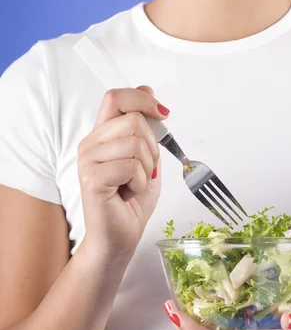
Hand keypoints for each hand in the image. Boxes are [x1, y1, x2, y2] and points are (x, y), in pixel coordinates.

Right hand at [78, 87, 169, 261]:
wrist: (120, 238)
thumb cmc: (131, 204)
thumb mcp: (148, 161)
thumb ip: (146, 131)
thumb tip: (149, 91)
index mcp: (102, 136)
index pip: (116, 97)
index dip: (142, 99)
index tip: (163, 113)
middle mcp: (91, 144)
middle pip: (133, 120)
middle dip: (152, 148)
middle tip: (145, 172)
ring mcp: (88, 160)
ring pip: (135, 143)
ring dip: (147, 169)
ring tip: (136, 185)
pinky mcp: (92, 177)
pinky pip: (131, 166)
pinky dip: (141, 183)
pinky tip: (129, 193)